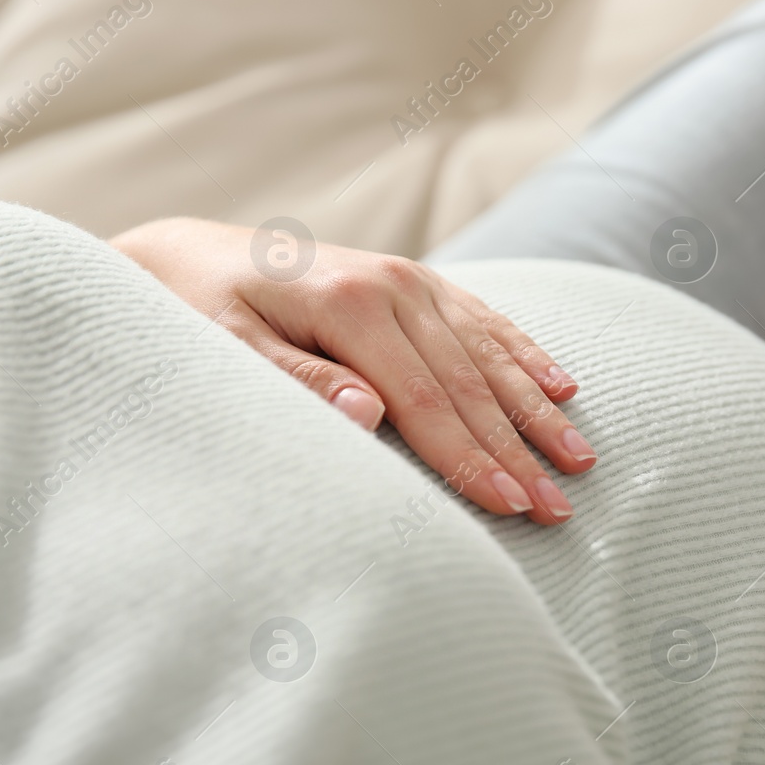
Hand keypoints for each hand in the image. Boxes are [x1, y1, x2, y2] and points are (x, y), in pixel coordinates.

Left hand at [110, 218, 596, 524]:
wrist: (184, 255)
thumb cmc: (195, 314)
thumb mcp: (226, 352)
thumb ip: (298, 382)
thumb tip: (370, 416)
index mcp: (350, 303)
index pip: (426, 400)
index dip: (471, 458)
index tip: (510, 507)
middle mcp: (392, 283)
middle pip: (468, 383)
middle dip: (518, 450)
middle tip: (559, 509)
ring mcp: (408, 278)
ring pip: (488, 353)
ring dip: (536, 410)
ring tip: (579, 460)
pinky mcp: (412, 280)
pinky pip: (481, 320)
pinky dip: (524, 355)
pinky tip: (562, 385)